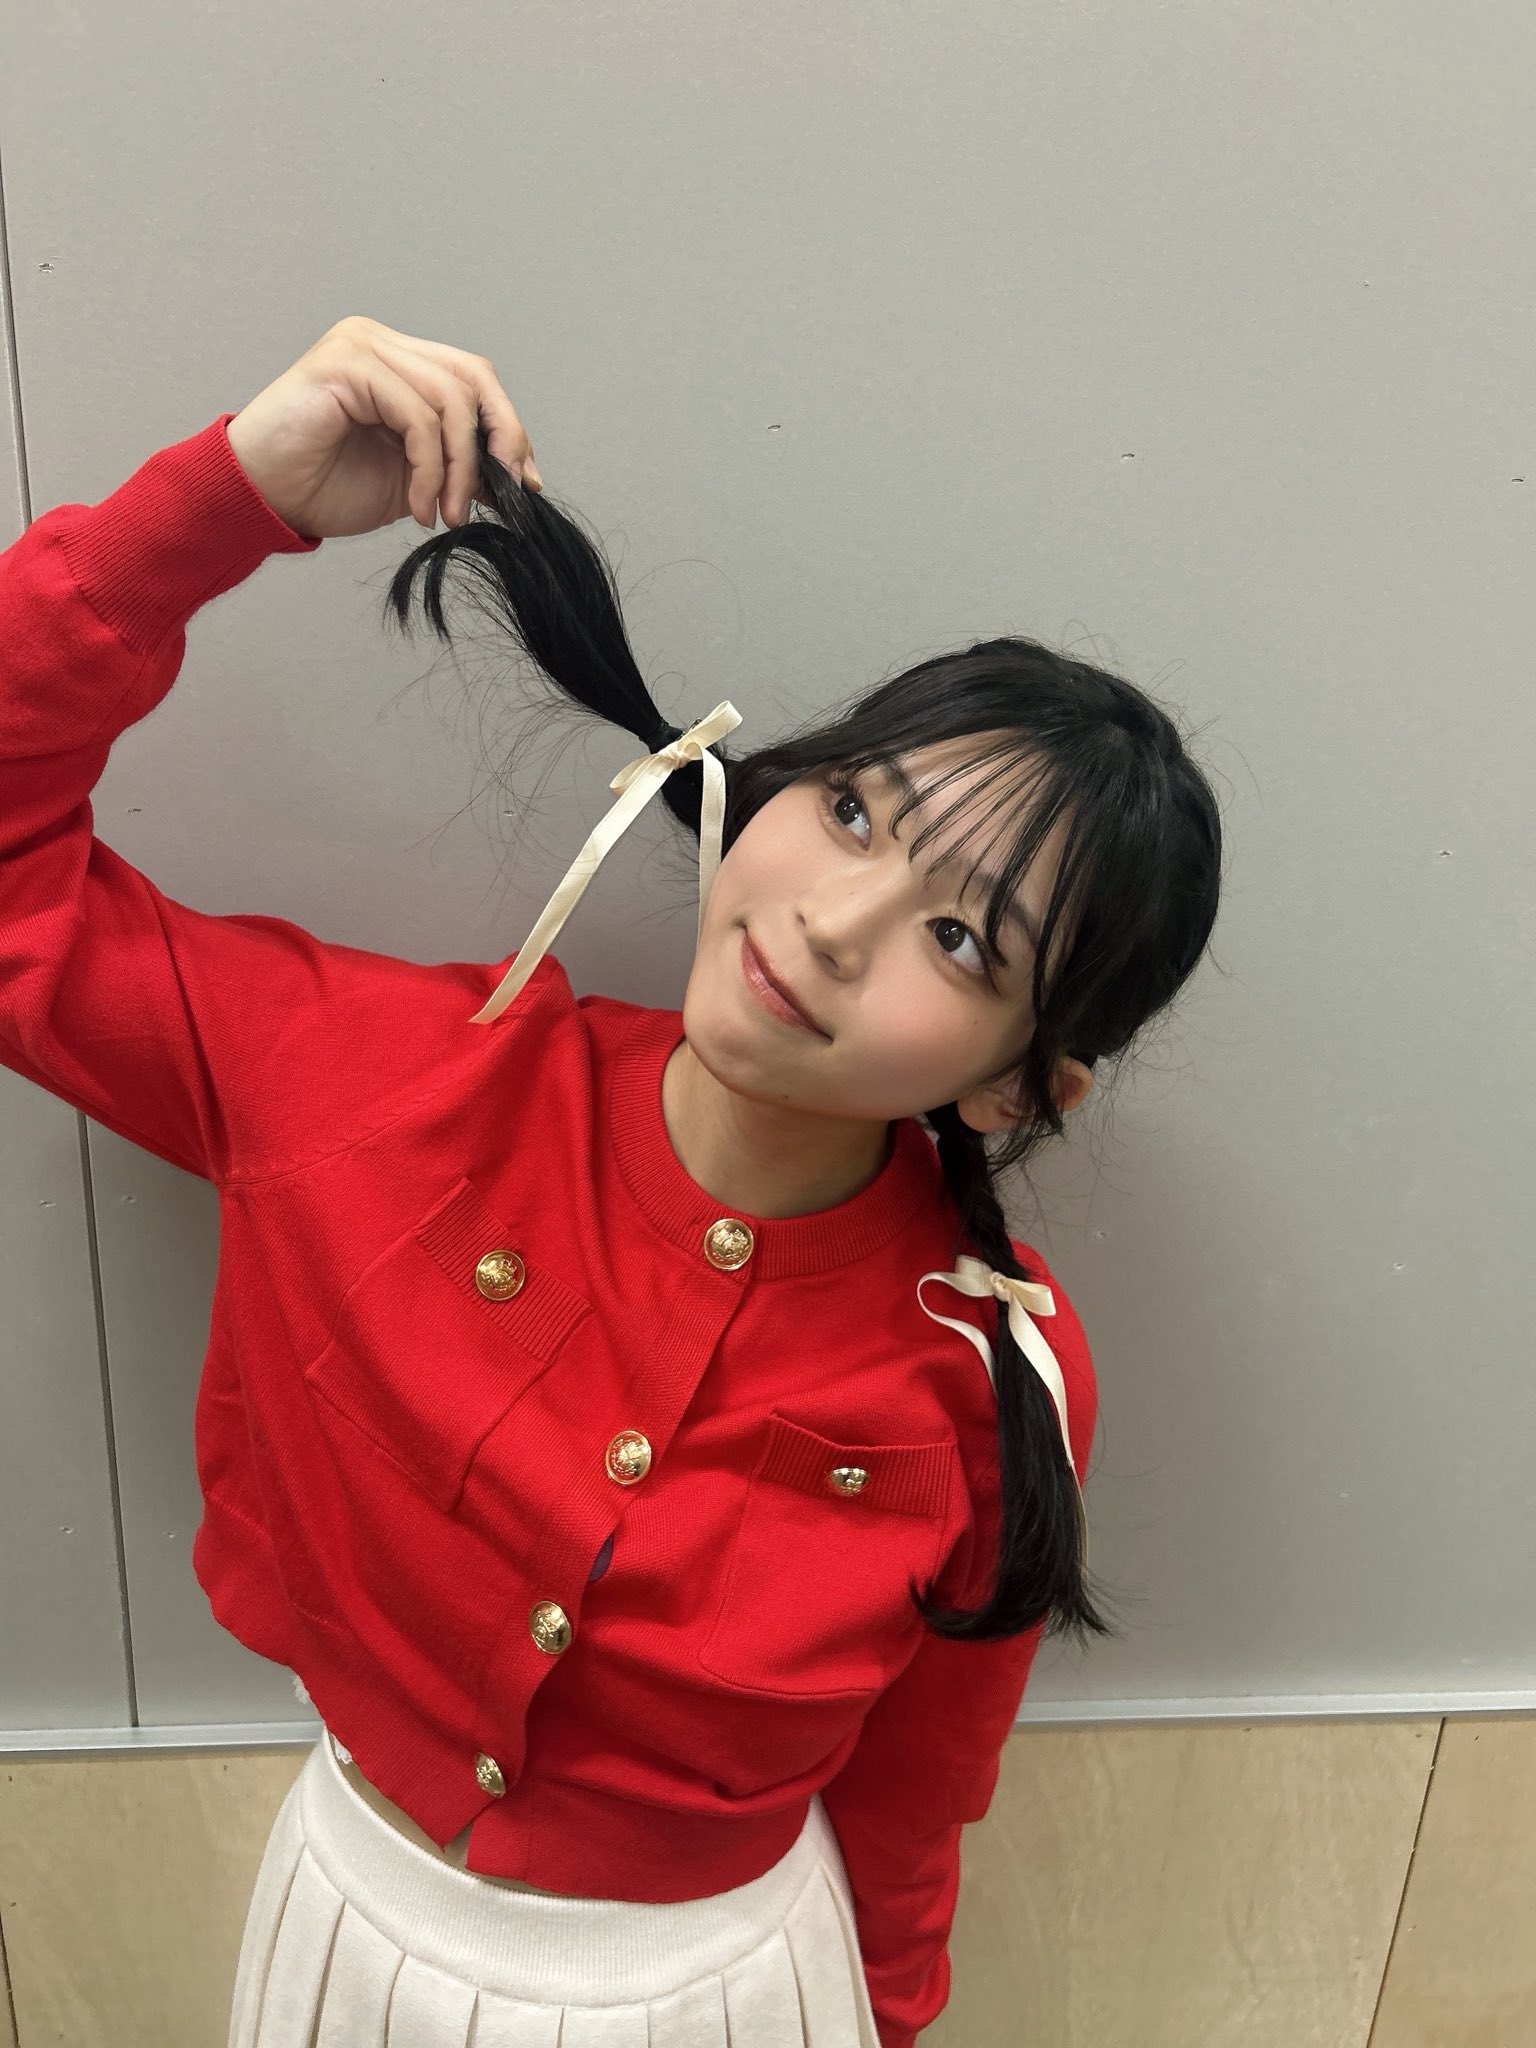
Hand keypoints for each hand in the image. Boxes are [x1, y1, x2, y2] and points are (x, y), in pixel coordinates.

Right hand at [224, 314, 543, 540]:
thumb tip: (515, 476)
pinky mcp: (347, 365)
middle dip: (501, 438)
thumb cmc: (323, 486)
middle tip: (507, 493)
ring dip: (459, 469)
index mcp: (398, 362)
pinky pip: (418, 416)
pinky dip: (429, 469)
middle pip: (473, 377)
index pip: (474, 379)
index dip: (508, 427)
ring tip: (446, 514)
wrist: (263, 498)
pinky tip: (418, 505)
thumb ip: (456, 465)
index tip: (526, 482)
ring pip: (450, 400)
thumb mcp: (411, 479)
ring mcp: (363, 347)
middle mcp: (381, 343)